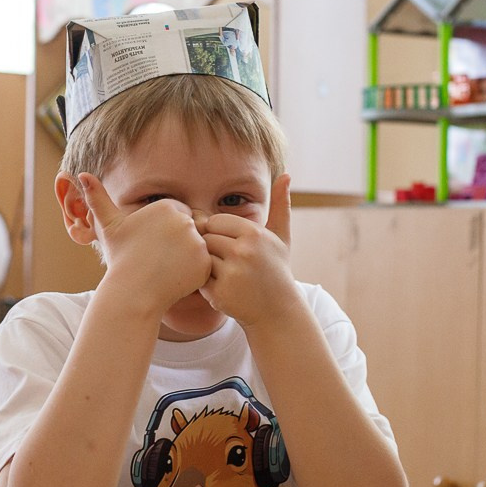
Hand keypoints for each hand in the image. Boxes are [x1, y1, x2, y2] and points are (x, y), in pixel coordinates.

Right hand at [78, 173, 211, 315]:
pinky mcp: (205, 263)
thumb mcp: (109, 226)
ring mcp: (197, 242)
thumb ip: (98, 198)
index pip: (178, 213)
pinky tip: (176, 277)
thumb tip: (81, 173)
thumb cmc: (120, 258)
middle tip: (160, 259)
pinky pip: (206, 264)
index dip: (166, 230)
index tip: (153, 244)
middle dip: (179, 242)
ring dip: (188, 257)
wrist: (132, 292)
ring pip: (199, 246)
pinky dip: (196, 272)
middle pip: (190, 229)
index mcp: (166, 207)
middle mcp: (185, 221)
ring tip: (167, 268)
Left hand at [199, 175, 298, 324]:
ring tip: (226, 275)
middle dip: (212, 251)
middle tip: (228, 264)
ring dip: (207, 267)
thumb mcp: (281, 238)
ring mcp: (232, 273)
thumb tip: (286, 175)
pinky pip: (199, 280)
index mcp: (254, 233)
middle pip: (205, 239)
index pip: (215, 222)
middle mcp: (244, 251)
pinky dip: (206, 285)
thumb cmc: (276, 271)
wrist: (278, 311)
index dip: (219, 235)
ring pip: (201, 259)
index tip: (231, 247)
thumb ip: (281, 206)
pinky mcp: (221, 293)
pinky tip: (223, 289)